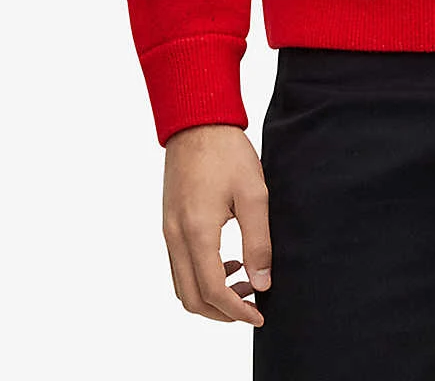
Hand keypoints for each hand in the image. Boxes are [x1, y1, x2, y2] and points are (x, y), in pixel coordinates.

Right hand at [162, 124, 271, 327]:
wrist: (197, 122)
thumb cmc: (227, 153)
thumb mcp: (253, 195)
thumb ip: (258, 241)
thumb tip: (262, 282)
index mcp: (197, 232)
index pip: (213, 291)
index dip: (237, 311)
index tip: (259, 315)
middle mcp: (176, 237)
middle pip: (191, 298)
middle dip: (221, 312)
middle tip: (252, 305)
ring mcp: (168, 231)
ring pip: (182, 285)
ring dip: (210, 296)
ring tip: (245, 282)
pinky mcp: (169, 224)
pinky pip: (179, 266)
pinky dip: (201, 277)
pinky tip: (228, 262)